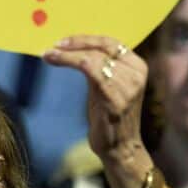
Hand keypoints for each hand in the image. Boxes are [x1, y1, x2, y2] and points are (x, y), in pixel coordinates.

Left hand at [43, 35, 147, 167]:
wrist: (120, 149)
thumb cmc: (109, 117)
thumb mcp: (107, 86)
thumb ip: (100, 66)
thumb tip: (72, 46)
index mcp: (138, 66)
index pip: (111, 42)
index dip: (85, 38)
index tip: (63, 40)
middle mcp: (136, 73)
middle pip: (102, 46)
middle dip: (75, 43)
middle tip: (53, 45)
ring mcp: (128, 85)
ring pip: (92, 56)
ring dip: (66, 53)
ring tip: (49, 54)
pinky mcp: (114, 96)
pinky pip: (89, 68)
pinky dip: (68, 60)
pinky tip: (54, 60)